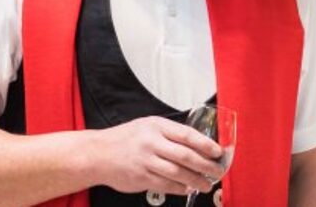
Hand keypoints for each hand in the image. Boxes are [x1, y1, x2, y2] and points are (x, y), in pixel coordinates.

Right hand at [86, 115, 226, 194]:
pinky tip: (187, 189)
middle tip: (218, 171)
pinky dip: (179, 188)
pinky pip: (165, 185)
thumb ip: (170, 134)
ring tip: (206, 184)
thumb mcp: (148, 127)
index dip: (206, 144)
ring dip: (196, 180)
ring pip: (177, 173)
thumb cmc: (125, 139)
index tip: (218, 152)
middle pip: (185, 156)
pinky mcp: (140, 177)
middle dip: (206, 165)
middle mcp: (152, 142)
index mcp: (156, 126)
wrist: (97, 154)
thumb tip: (198, 145)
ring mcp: (145, 161)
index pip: (187, 135)